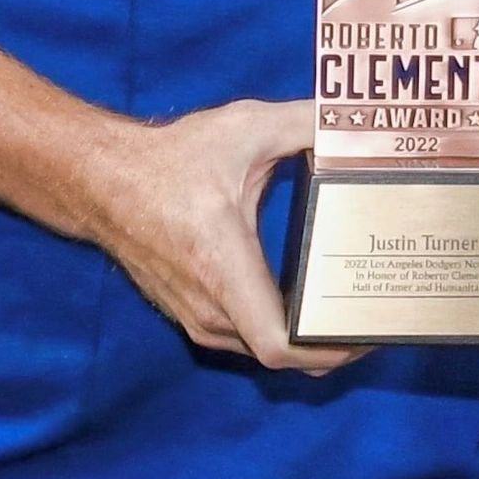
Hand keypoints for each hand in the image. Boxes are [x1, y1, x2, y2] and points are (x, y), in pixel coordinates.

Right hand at [78, 97, 360, 376]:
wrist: (101, 182)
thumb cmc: (169, 160)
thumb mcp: (243, 128)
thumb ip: (304, 123)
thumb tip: (356, 122)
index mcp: (224, 267)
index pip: (279, 345)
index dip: (331, 351)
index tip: (369, 332)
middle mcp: (210, 306)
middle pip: (283, 356)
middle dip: (334, 346)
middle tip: (378, 316)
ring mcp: (197, 317)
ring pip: (264, 351)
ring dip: (307, 343)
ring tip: (352, 313)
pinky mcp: (193, 316)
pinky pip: (247, 340)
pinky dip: (281, 334)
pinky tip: (310, 307)